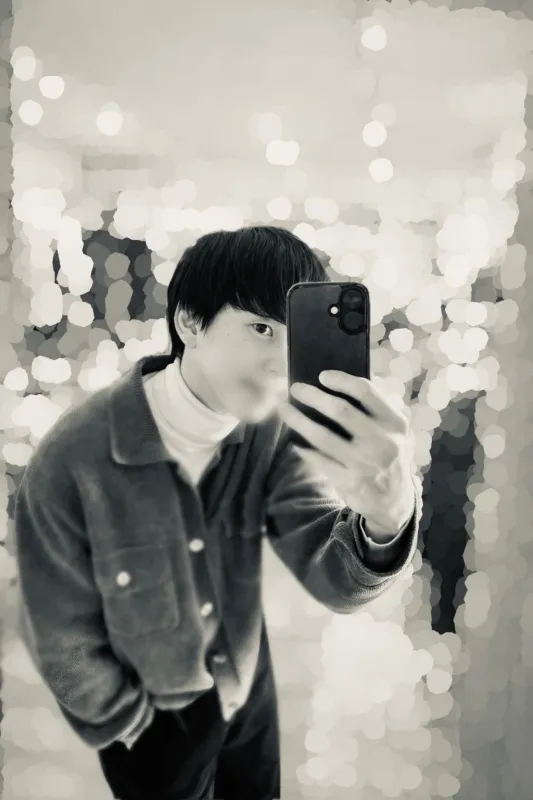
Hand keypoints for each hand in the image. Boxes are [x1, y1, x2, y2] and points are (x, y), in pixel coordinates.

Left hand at [278, 371, 415, 534]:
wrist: (394, 500)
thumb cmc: (387, 453)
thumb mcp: (395, 431)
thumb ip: (377, 408)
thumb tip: (335, 385)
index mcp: (395, 422)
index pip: (366, 391)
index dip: (341, 380)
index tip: (322, 376)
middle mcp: (383, 442)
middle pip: (340, 410)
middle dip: (312, 396)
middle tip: (295, 388)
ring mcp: (366, 464)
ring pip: (321, 436)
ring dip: (297, 420)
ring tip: (284, 409)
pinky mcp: (350, 482)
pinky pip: (318, 460)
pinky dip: (303, 449)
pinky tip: (294, 441)